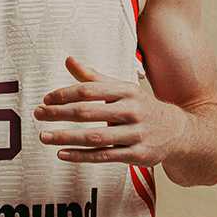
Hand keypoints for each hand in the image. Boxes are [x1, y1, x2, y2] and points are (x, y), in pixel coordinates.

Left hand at [32, 55, 188, 165]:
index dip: (65, 94)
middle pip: (89, 112)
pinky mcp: (137, 154)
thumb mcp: (121, 89)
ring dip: (66, 137)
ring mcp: (135, 133)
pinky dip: (81, 156)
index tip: (46, 99)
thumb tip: (69, 60)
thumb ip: (93, 78)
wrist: (178, 131)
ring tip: (44, 137)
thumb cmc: (140, 107)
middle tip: (38, 114)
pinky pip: (104, 156)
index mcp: (125, 91)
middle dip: (60, 114)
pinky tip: (62, 154)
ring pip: (95, 137)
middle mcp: (132, 110)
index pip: (89, 90)